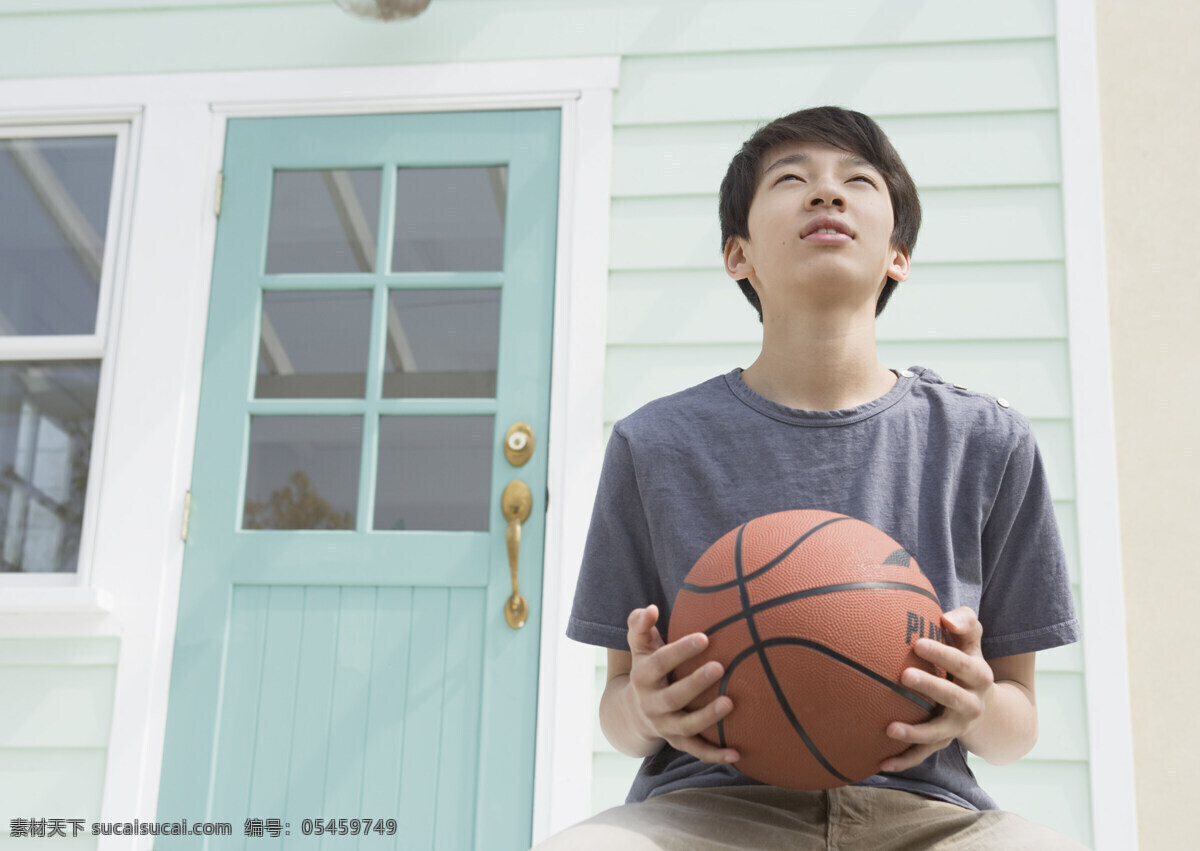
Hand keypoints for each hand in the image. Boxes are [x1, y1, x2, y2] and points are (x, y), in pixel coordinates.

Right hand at [624, 605, 740, 763]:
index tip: (704, 637)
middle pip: (673, 697)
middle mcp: (651, 704)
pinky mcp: (678, 742)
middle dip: (695, 683)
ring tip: (730, 702)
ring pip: (685, 726)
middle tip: (719, 667)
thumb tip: (651, 609)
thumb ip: (640, 624)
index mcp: (642, 677)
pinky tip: (738, 754)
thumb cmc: (646, 668)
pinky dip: (715, 755)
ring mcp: (664, 726)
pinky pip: (696, 751)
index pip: (660, 663)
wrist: (631, 713)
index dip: (680, 651)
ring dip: (707, 716)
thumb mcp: (639, 646)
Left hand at [879, 606, 993, 772]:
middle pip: (953, 698)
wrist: (985, 703)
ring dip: (916, 733)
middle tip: (905, 675)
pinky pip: (924, 754)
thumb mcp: (971, 637)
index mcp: (978, 676)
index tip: (918, 642)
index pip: (963, 664)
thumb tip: (947, 618)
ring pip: (939, 733)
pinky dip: (905, 760)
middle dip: (931, 687)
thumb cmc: (965, 658)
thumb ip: (965, 622)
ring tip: (889, 729)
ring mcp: (957, 726)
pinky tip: (881, 763)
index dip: (942, 653)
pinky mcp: (942, 741)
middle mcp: (972, 704)